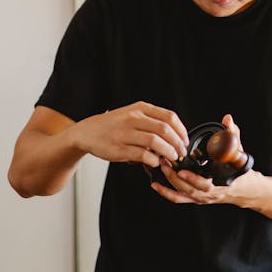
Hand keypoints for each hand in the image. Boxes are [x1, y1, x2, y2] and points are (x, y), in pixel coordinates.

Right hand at [71, 101, 188, 166]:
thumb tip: (175, 136)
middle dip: (177, 143)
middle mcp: (133, 118)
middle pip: (165, 129)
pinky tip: (155, 162)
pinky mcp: (119, 148)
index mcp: (140, 108)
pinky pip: (143, 155)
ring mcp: (125, 133)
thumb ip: (151, 121)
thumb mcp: (132, 114)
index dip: (181, 130)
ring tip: (172, 158)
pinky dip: (154, 160)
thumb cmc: (113, 125)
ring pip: (155, 142)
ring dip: (168, 153)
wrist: (87, 132)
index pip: (169, 117)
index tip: (185, 140)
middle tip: (181, 152)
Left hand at [150, 113, 258, 205]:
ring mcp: (201, 197)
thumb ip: (232, 134)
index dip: (193, 179)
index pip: (205, 184)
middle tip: (165, 162)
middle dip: (174, 177)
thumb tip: (228, 119)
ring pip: (182, 194)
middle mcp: (209, 193)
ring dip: (169, 182)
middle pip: (189, 189)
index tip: (182, 171)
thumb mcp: (238, 151)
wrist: (243, 188)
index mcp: (220, 182)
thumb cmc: (239, 169)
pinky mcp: (194, 199)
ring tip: (160, 166)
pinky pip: (178, 199)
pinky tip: (155, 184)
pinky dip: (166, 193)